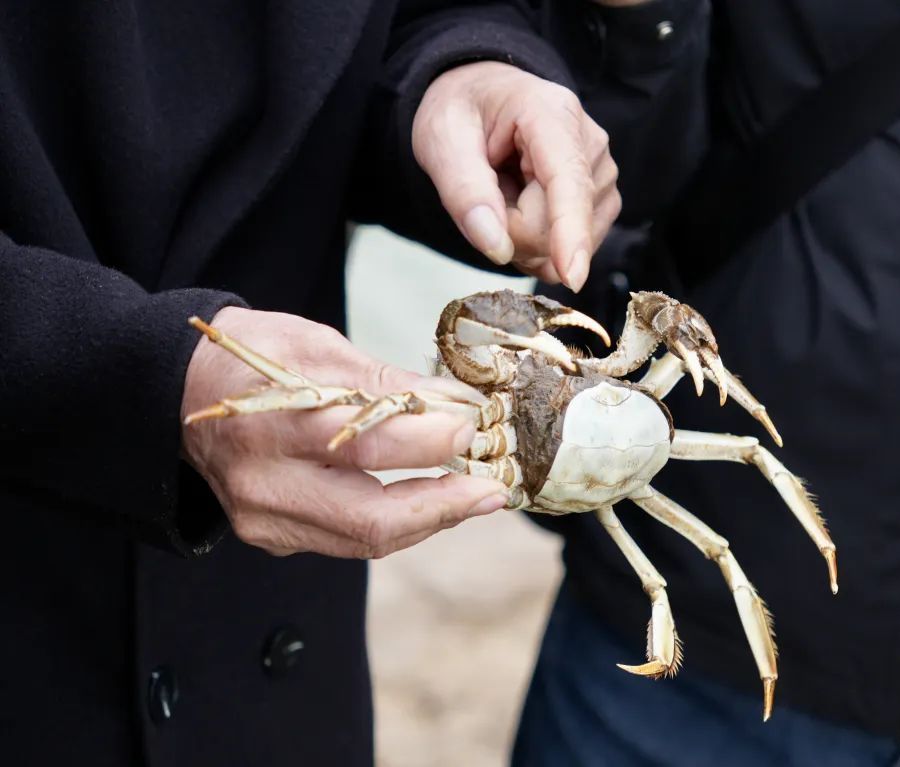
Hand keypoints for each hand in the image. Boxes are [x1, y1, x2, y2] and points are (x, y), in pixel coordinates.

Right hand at [180, 307, 508, 557]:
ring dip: (429, 520)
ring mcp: (265, 519)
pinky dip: (396, 523)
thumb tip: (452, 401)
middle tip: (492, 491)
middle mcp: (264, 485)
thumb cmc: (249, 357)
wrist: (178, 393)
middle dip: (443, 508)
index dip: (428, 442)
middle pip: (370, 519)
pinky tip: (429, 502)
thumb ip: (381, 379)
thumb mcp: (312, 345)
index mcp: (269, 424)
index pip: (364, 445)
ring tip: (474, 497)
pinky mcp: (271, 535)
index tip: (472, 426)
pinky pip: (348, 540)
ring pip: (365, 540)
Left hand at [412, 61, 620, 291]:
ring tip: (507, 192)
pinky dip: (538, 241)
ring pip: (564, 243)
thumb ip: (465, 193)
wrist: (482, 98)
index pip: (568, 181)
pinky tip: (525, 206)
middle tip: (488, 192)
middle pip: (556, 225)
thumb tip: (497, 248)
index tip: (572, 276)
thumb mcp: (441, 141)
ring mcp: (601, 173)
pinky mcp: (601, 198)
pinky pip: (569, 248)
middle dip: (513, 229)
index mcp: (552, 114)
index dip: (569, 232)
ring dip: (524, 236)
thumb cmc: (463, 111)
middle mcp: (590, 143)